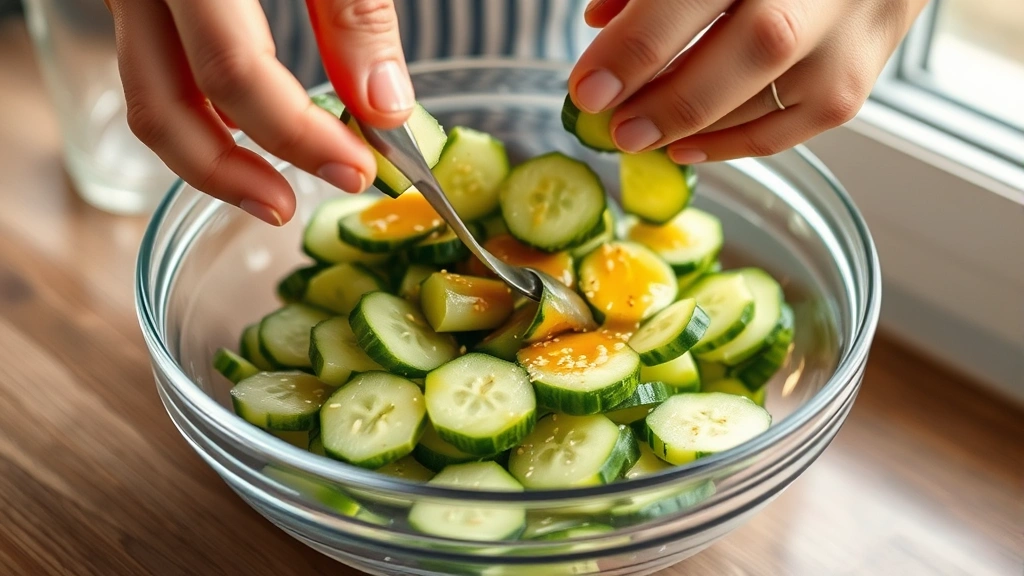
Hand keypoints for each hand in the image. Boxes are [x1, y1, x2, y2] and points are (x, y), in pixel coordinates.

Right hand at [105, 0, 413, 224]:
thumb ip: (352, 9)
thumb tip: (385, 106)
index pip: (235, 73)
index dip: (299, 135)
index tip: (364, 171)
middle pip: (161, 104)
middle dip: (229, 174)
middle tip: (293, 209)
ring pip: (145, 91)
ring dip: (204, 153)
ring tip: (268, 186)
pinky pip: (152, 60)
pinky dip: (196, 106)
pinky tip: (246, 125)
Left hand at [569, 0, 928, 162]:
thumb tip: (601, 22)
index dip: (635, 46)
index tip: (587, 87)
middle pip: (749, 48)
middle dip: (670, 98)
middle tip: (617, 129)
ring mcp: (845, 42)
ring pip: (764, 98)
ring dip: (688, 127)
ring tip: (639, 133)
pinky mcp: (850, 90)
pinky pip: (781, 134)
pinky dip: (723, 145)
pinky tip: (682, 146)